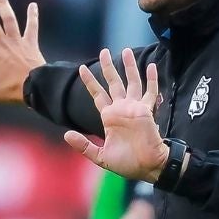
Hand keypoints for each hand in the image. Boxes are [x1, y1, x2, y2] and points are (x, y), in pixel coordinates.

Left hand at [64, 48, 167, 182]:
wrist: (147, 167)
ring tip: (125, 50)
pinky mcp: (146, 110)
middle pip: (113, 82)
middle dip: (108, 67)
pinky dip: (152, 79)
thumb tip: (66, 135)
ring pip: (132, 82)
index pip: (98, 95)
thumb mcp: (100, 157)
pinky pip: (150, 92)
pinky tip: (151, 66)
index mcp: (109, 117)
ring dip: (129, 67)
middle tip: (104, 51)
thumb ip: (84, 146)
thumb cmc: (127, 163)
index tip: (82, 68)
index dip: (90, 82)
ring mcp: (135, 108)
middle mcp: (121, 109)